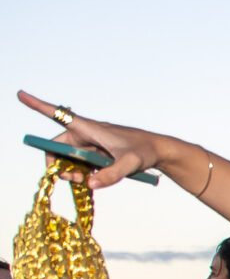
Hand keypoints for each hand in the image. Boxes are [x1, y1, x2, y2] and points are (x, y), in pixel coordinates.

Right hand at [14, 92, 169, 189]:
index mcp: (90, 128)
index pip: (58, 114)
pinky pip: (80, 163)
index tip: (19, 94)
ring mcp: (91, 144)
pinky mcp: (97, 153)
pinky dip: (82, 174)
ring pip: (69, 158)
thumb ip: (112, 174)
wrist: (161, 152)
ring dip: (71, 172)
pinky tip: (95, 180)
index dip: (37, 104)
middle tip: (69, 179)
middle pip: (58, 146)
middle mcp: (87, 133)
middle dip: (57, 163)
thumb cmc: (146, 152)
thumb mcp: (131, 164)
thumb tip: (90, 184)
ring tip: (86, 182)